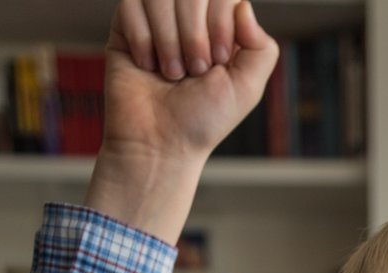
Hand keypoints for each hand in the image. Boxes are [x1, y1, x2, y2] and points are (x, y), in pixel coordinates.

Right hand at [102, 0, 278, 164]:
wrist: (159, 144)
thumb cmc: (202, 121)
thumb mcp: (246, 89)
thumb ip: (262, 48)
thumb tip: (243, 5)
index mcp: (218, 25)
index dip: (220, 22)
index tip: (217, 62)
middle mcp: (187, 17)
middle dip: (194, 34)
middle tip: (193, 71)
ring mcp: (156, 18)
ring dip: (168, 40)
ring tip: (171, 73)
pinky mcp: (125, 24)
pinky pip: (131, 3)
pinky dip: (142, 38)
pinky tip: (146, 65)